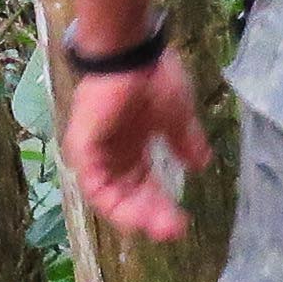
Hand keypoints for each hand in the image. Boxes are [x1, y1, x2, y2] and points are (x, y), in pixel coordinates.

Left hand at [68, 53, 208, 241]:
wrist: (132, 51)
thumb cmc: (152, 76)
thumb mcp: (176, 116)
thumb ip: (184, 142)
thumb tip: (200, 164)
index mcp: (132, 147)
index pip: (145, 187)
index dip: (162, 207)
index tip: (183, 223)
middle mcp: (112, 153)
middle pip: (129, 197)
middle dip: (151, 216)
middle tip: (173, 230)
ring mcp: (95, 151)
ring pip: (111, 197)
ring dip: (134, 215)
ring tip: (158, 226)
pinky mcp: (82, 147)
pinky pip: (94, 185)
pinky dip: (113, 202)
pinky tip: (135, 213)